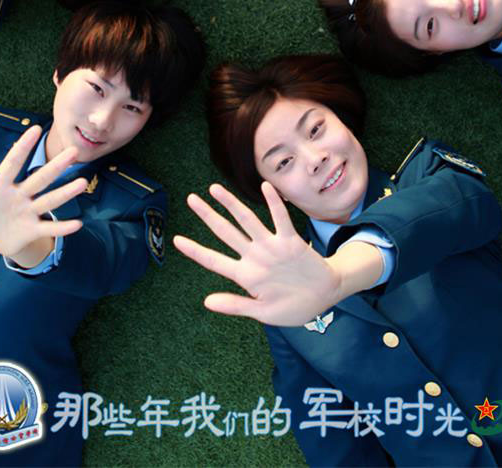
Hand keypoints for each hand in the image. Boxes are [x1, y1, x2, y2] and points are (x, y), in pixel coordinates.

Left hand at [0, 125, 85, 266]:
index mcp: (2, 185)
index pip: (13, 163)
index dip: (23, 147)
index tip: (36, 129)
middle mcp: (20, 195)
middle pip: (40, 179)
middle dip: (56, 167)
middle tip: (74, 151)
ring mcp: (28, 213)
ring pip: (49, 201)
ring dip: (65, 193)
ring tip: (82, 183)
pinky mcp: (32, 230)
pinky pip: (48, 229)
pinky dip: (62, 228)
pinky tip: (77, 224)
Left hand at [173, 182, 344, 325]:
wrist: (325, 295)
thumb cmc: (294, 306)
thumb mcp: (264, 313)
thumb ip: (236, 305)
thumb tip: (207, 302)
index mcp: (246, 276)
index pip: (214, 261)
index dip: (196, 251)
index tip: (176, 241)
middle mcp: (254, 256)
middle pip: (226, 232)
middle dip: (208, 216)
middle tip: (190, 199)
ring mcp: (271, 247)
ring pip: (247, 220)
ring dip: (231, 204)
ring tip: (215, 188)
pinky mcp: (290, 241)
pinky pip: (280, 219)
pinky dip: (273, 204)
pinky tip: (265, 188)